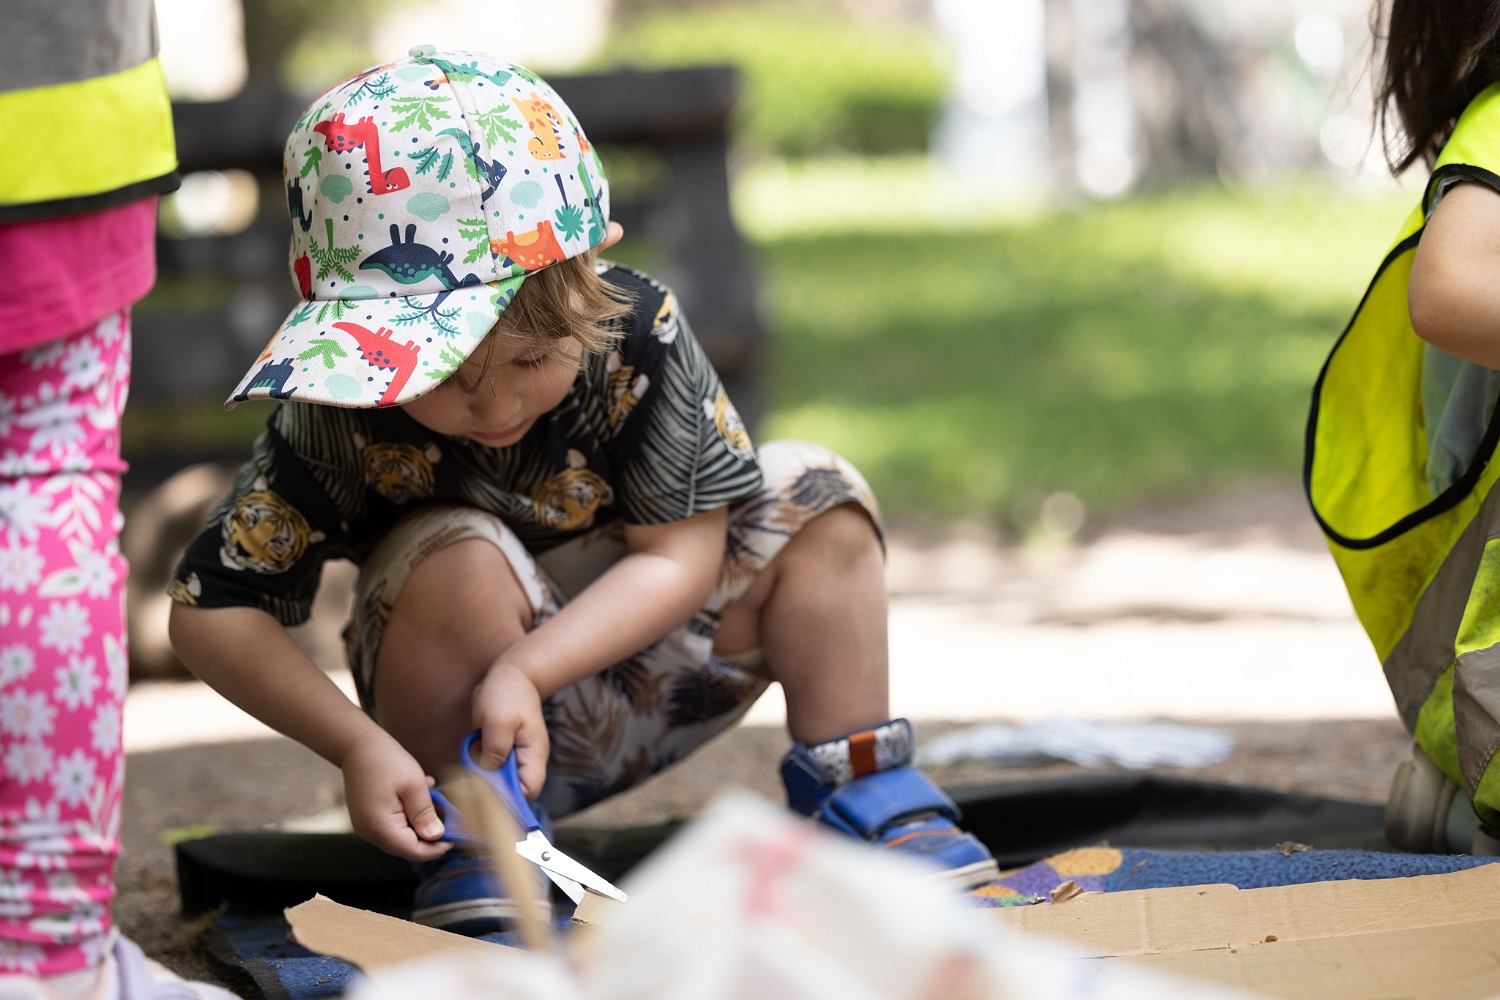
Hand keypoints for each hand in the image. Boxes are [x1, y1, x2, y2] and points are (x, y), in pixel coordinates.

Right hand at [341, 726, 451, 861]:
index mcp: (380, 827)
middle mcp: (369, 833)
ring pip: (401, 835)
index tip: (454, 837)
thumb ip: (425, 814)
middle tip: (447, 815)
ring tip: (432, 798)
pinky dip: (408, 813)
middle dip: (429, 834)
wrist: (357, 744)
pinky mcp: (367, 817)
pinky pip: (392, 823)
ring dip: (419, 821)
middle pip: (406, 846)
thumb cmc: (386, 760)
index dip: (436, 848)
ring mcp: (366, 826)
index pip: (413, 852)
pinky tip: (418, 794)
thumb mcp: (413, 785)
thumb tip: (437, 837)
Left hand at [470, 661, 548, 797]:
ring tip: (475, 750)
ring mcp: (512, 757)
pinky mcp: (499, 751)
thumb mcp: (499, 722)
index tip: (488, 791)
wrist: (510, 675)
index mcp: (533, 756)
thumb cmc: (509, 695)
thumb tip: (486, 776)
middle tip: (475, 770)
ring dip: (481, 771)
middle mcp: (525, 761)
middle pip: (510, 790)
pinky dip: (476, 761)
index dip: (509, 797)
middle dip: (490, 785)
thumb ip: (495, 752)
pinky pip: (487, 767)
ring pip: (496, 780)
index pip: (528, 792)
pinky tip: (473, 746)